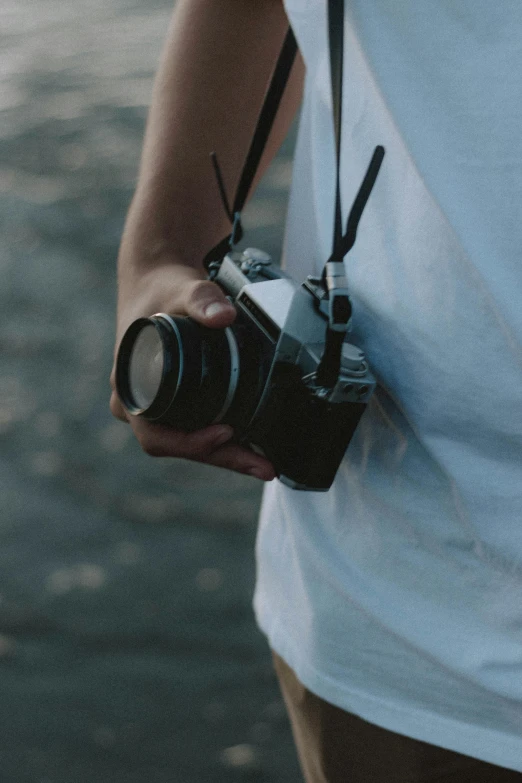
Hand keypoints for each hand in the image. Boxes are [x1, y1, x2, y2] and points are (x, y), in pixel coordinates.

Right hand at [110, 258, 275, 480]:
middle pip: (178, 445)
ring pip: (188, 441)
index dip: (189, 443)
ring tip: (263, 463)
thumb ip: (202, 299)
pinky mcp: (173, 401)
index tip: (224, 433)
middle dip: (222, 457)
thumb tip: (224, 315)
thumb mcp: (181, 290)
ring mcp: (155, 404)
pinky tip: (252, 443)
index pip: (154, 435)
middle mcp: (138, 402)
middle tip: (263, 467)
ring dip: (225, 454)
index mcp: (129, 386)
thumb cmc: (162, 288)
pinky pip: (194, 428)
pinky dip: (222, 439)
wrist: (157, 279)